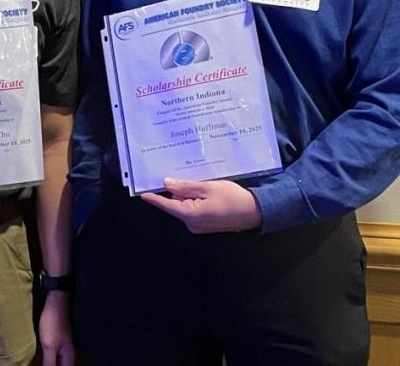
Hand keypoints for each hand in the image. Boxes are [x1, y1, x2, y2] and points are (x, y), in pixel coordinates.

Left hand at [38, 291, 75, 365]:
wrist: (56, 303)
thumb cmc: (53, 324)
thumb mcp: (49, 346)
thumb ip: (49, 364)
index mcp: (69, 358)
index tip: (43, 365)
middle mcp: (68, 355)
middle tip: (37, 364)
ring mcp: (64, 348)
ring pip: (57, 362)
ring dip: (49, 363)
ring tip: (37, 362)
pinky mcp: (58, 341)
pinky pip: (54, 356)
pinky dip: (48, 358)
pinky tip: (40, 358)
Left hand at [140, 178, 262, 233]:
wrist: (256, 212)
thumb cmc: (233, 198)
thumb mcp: (208, 187)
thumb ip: (185, 186)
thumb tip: (167, 184)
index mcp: (190, 214)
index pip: (166, 205)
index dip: (154, 198)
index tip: (142, 193)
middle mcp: (192, 223)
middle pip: (175, 204)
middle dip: (176, 190)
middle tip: (177, 174)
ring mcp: (199, 225)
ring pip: (185, 206)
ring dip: (187, 194)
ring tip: (196, 180)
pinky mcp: (205, 224)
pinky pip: (193, 209)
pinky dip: (195, 199)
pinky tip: (203, 189)